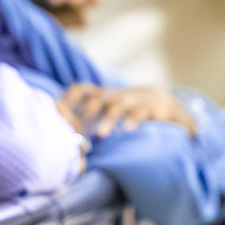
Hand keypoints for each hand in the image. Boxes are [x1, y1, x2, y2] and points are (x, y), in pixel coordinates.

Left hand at [59, 84, 196, 136]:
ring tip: (101, 134)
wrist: (164, 102)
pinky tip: (128, 130)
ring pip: (120, 105)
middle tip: (78, 127)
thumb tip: (62, 130)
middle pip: (99, 99)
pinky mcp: (154, 107)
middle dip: (88, 111)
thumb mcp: (107, 109)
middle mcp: (118, 95)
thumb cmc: (127, 110)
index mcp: (104, 95)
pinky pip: (143, 110)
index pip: (83, 91)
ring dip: (110, 118)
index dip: (71, 97)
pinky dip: (135, 119)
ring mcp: (136, 99)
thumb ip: (88, 116)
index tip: (60, 109)